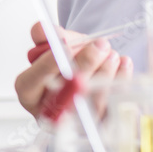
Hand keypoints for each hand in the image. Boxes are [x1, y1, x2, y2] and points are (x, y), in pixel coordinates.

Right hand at [14, 22, 132, 118]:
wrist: (94, 66)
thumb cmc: (71, 58)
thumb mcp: (59, 42)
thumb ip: (48, 34)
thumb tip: (43, 30)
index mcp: (30, 92)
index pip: (29, 84)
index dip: (45, 66)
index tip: (63, 48)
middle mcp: (50, 111)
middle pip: (64, 96)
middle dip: (84, 66)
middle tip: (100, 45)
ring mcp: (76, 121)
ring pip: (91, 103)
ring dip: (105, 73)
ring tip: (111, 54)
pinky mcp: (102, 121)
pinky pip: (114, 106)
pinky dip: (120, 82)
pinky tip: (123, 64)